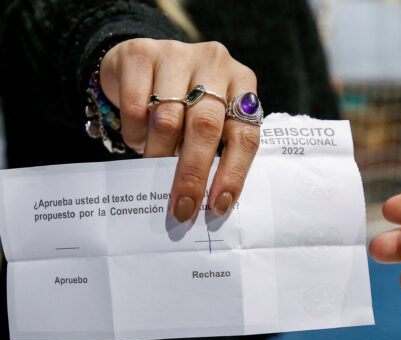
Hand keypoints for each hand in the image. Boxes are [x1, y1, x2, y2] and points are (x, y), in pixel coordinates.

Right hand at [100, 39, 259, 220]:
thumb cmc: (186, 103)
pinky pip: (135, 107)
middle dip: (193, 174)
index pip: (245, 135)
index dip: (233, 173)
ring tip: (153, 165)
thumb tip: (209, 203)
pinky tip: (140, 138)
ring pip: (167, 120)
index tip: (219, 205)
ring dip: (159, 154)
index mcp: (243, 84)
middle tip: (182, 206)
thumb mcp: (211, 120)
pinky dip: (136, 134)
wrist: (142, 61)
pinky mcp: (141, 53)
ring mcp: (178, 54)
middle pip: (205, 128)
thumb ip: (216, 151)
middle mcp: (216, 64)